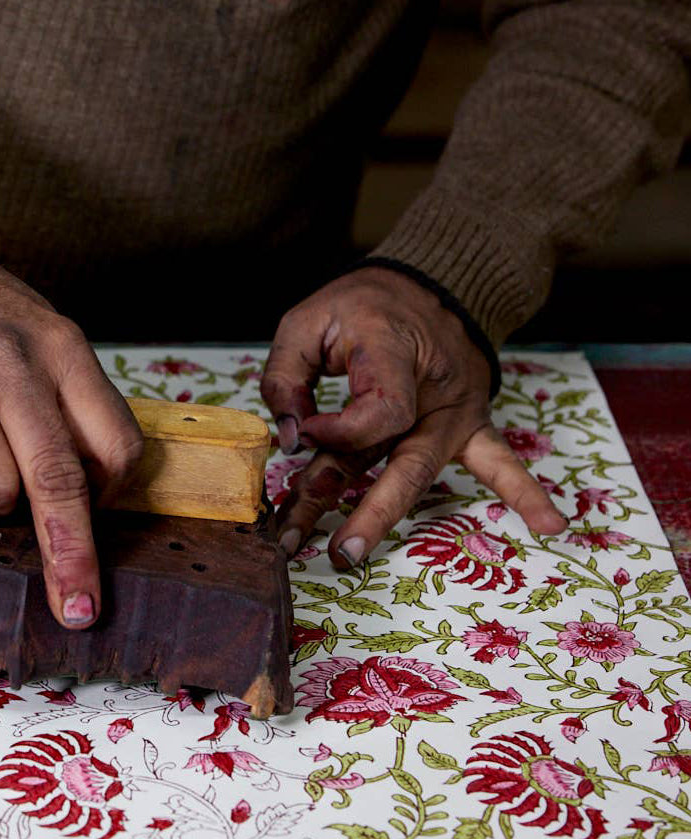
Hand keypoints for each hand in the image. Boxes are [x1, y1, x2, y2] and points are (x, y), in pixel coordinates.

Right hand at [0, 210, 142, 628]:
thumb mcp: (42, 331)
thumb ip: (71, 399)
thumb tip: (93, 491)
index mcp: (63, 350)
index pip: (115, 444)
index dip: (113, 497)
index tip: (100, 517)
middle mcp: (14, 369)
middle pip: (59, 481)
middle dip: (72, 558)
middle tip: (79, 611)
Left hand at [260, 266, 565, 567]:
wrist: (426, 282)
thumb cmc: (360, 306)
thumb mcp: (308, 322)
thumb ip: (286, 378)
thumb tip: (287, 440)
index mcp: (395, 353)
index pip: (376, 414)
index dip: (335, 433)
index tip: (302, 433)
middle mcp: (434, 388)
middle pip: (403, 463)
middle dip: (365, 512)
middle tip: (335, 552)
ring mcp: (457, 412)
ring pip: (419, 473)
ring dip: (379, 517)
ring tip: (347, 557)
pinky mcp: (469, 424)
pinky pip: (500, 461)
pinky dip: (525, 493)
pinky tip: (551, 524)